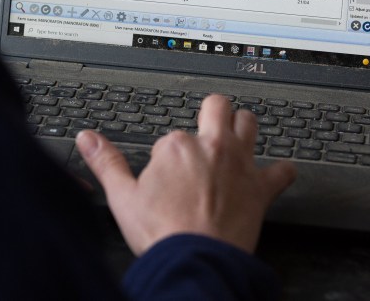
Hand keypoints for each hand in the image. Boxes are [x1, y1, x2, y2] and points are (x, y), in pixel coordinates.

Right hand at [75, 94, 296, 255]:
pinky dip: (281, 171)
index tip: (166, 172)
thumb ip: (106, 162)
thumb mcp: (122, 197)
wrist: (196, 261)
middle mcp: (211, 147)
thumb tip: (87, 139)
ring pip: (249, 124)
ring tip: (237, 134)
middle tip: (207, 126)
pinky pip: (281, 171)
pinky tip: (278, 173)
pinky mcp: (260, 188)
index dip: (168, 153)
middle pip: (218, 108)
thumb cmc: (162, 233)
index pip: (172, 135)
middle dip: (213, 113)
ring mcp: (239, 165)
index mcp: (176, 146)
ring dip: (244, 127)